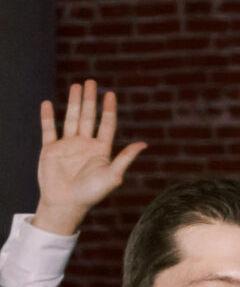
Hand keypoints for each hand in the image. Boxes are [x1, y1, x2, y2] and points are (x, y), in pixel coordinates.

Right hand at [34, 80, 144, 236]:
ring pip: (71, 118)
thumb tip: (144, 144)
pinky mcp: (50, 150)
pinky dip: (48, 117)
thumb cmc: (92, 193)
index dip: (108, 109)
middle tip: (91, 82)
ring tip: (76, 86)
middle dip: (90, 99)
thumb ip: (125, 158)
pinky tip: (48, 104)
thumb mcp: (112, 175)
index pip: (106, 123)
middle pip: (88, 116)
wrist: (66, 204)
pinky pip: (49, 130)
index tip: (110, 94)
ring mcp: (67, 145)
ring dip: (74, 103)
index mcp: (101, 149)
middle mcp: (85, 144)